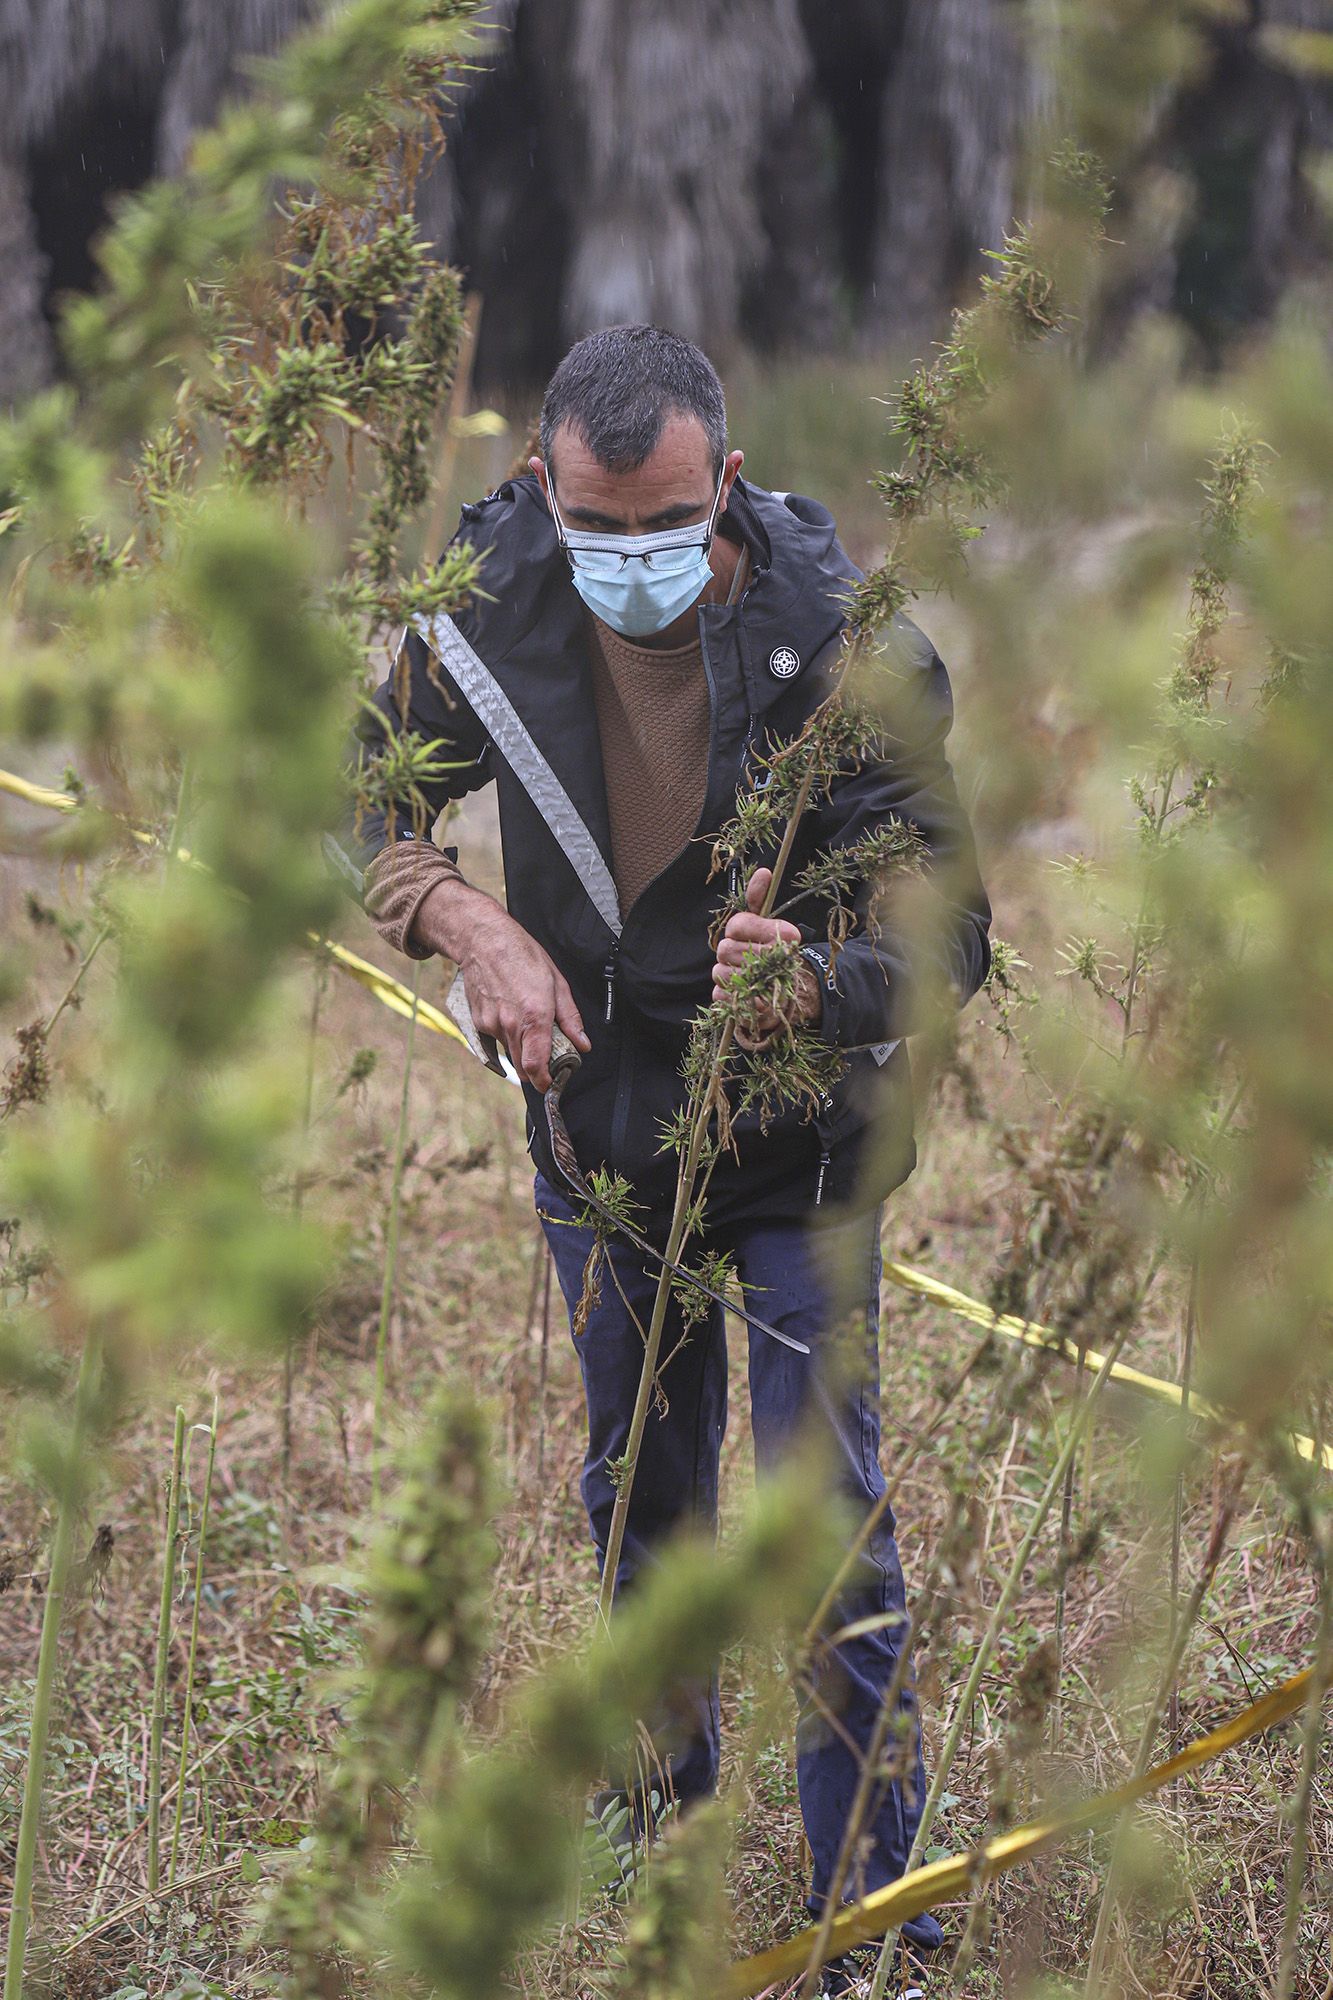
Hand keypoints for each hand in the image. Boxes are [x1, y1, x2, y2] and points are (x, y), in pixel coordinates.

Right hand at [413, 878, 589, 1090]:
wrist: (484, 941)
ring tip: (526, 1021)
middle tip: (546, 1056)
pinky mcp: (478, 1022)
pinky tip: (509, 1013)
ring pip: (509, 1052)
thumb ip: (570, 1018)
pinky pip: (495, 1039)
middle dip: (535, 1068)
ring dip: (520, 1048)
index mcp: (535, 1016)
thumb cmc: (523, 956)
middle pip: (522, 1066)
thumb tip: (582, 1044)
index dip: (544, 1081)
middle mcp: (511, 1025)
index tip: (550, 1084)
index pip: (536, 1065)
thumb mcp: (557, 983)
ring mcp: (491, 1024)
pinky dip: (505, 1034)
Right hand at [711, 867, 821, 1047]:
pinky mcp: (721, 997)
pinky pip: (724, 997)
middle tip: (780, 961)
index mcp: (739, 929)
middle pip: (729, 950)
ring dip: (752, 978)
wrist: (780, 987)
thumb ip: (764, 900)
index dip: (761, 930)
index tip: (787, 936)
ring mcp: (720, 973)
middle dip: (760, 956)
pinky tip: (761, 997)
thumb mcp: (778, 927)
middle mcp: (725, 949)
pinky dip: (746, 999)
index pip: (738, 924)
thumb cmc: (776, 953)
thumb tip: (763, 871)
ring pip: (724, 974)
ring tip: (771, 980)